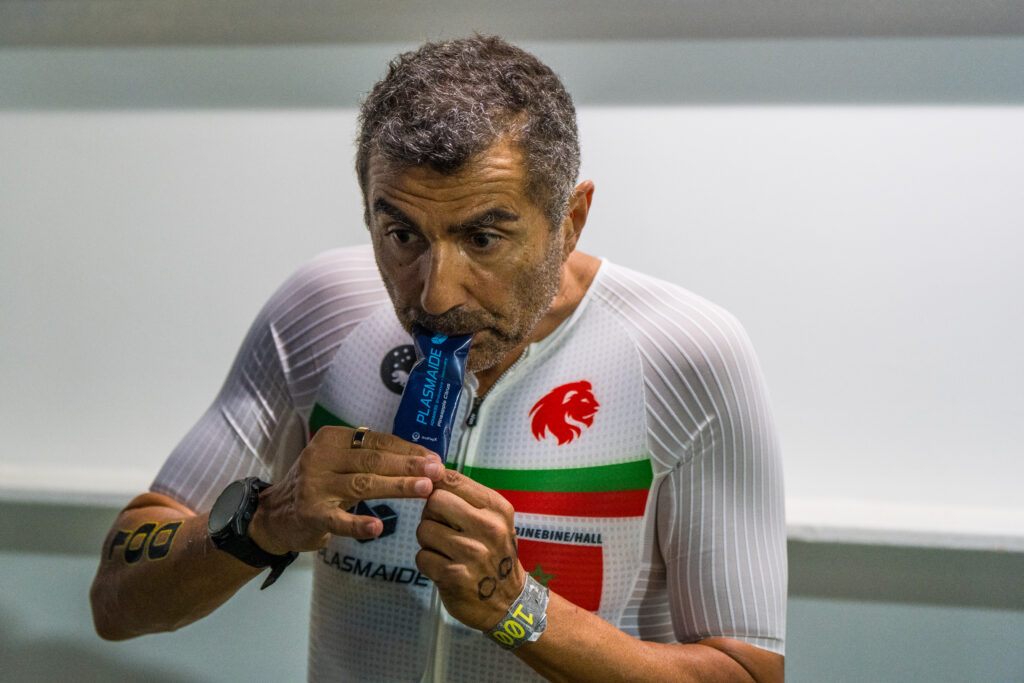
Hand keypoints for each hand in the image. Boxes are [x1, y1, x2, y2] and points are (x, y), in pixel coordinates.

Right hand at [248, 426, 443, 553]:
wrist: (275, 515)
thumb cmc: (319, 485)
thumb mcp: (339, 462)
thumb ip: (370, 457)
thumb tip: (421, 457)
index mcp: (331, 439)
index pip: (377, 441)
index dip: (408, 449)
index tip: (435, 458)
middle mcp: (321, 458)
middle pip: (373, 460)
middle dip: (408, 465)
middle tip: (437, 471)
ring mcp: (314, 487)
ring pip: (362, 484)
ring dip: (396, 486)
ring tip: (424, 489)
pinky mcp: (310, 515)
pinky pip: (339, 520)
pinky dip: (358, 524)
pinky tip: (378, 526)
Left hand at [415, 470, 525, 630]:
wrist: (509, 601)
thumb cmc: (495, 554)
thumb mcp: (494, 521)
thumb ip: (466, 498)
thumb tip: (432, 473)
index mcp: (497, 509)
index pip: (453, 480)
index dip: (436, 485)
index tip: (435, 495)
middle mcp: (487, 528)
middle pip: (434, 501)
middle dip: (431, 514)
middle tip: (441, 528)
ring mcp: (471, 553)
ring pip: (424, 529)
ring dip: (427, 541)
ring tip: (445, 550)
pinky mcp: (454, 576)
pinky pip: (421, 556)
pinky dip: (427, 562)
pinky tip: (443, 567)